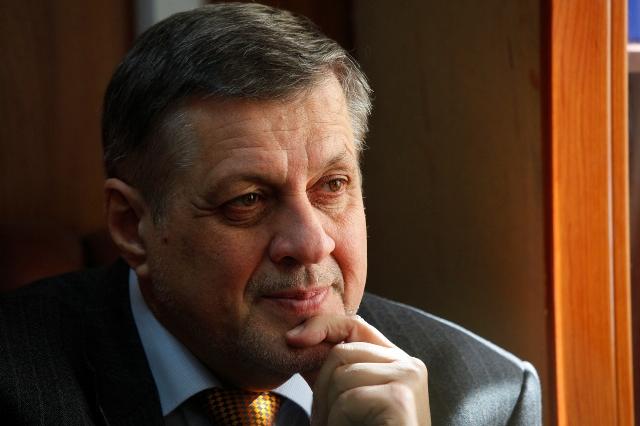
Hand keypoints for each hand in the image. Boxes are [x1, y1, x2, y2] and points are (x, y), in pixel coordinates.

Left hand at [286, 315, 430, 425]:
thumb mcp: (345, 400)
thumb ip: (331, 371)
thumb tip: (297, 338)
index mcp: (396, 361)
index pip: (354, 324)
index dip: (321, 326)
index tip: (291, 339)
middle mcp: (409, 364)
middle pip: (341, 352)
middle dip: (322, 390)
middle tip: (328, 423)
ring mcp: (408, 378)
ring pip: (341, 375)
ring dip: (330, 413)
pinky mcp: (401, 397)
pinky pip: (349, 399)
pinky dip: (341, 424)